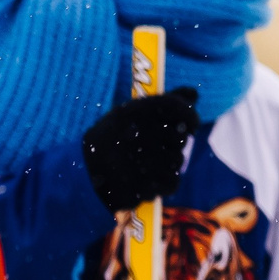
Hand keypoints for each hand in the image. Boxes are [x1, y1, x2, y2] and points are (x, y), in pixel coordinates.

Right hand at [82, 85, 204, 211]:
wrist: (83, 174)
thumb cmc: (112, 139)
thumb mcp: (130, 114)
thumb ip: (164, 102)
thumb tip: (195, 93)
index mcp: (130, 113)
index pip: (174, 107)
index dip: (190, 115)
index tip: (192, 124)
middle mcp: (134, 135)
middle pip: (179, 137)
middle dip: (175, 143)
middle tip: (161, 146)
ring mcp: (137, 162)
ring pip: (178, 161)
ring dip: (170, 164)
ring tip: (150, 163)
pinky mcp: (141, 186)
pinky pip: (172, 182)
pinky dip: (165, 182)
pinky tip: (150, 178)